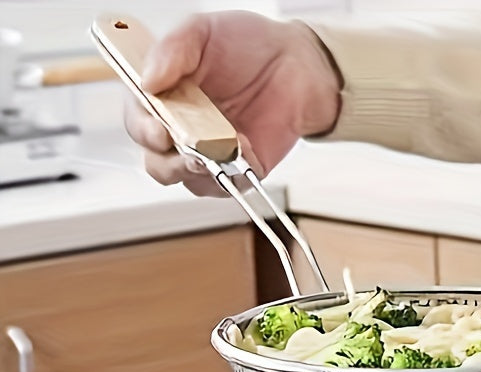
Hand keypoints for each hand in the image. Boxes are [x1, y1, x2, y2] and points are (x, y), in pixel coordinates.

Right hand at [124, 12, 341, 195]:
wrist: (297, 64)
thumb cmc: (248, 45)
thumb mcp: (203, 32)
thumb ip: (173, 50)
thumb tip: (148, 80)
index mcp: (162, 97)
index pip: (138, 122)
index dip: (144, 130)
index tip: (159, 129)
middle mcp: (181, 129)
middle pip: (157, 163)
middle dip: (169, 162)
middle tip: (188, 149)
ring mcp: (209, 153)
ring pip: (189, 180)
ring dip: (200, 171)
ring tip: (217, 151)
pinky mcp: (238, 170)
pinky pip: (227, 186)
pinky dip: (233, 175)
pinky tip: (244, 148)